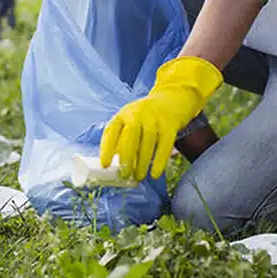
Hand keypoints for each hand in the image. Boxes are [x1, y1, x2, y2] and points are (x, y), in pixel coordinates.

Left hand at [100, 57, 222, 180]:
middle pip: (130, 136)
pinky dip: (159, 161)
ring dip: (142, 162)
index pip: (112, 130)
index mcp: (123, 114)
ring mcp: (154, 118)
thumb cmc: (144, 118)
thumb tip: (113, 166)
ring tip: (138, 177)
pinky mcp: (170, 125)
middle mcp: (137, 114)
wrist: (171, 100)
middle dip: (126, 157)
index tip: (105, 165)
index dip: (107, 148)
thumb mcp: (129, 122)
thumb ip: (121, 139)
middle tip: (124, 175)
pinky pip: (164, 144)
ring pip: (147, 141)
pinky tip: (155, 174)